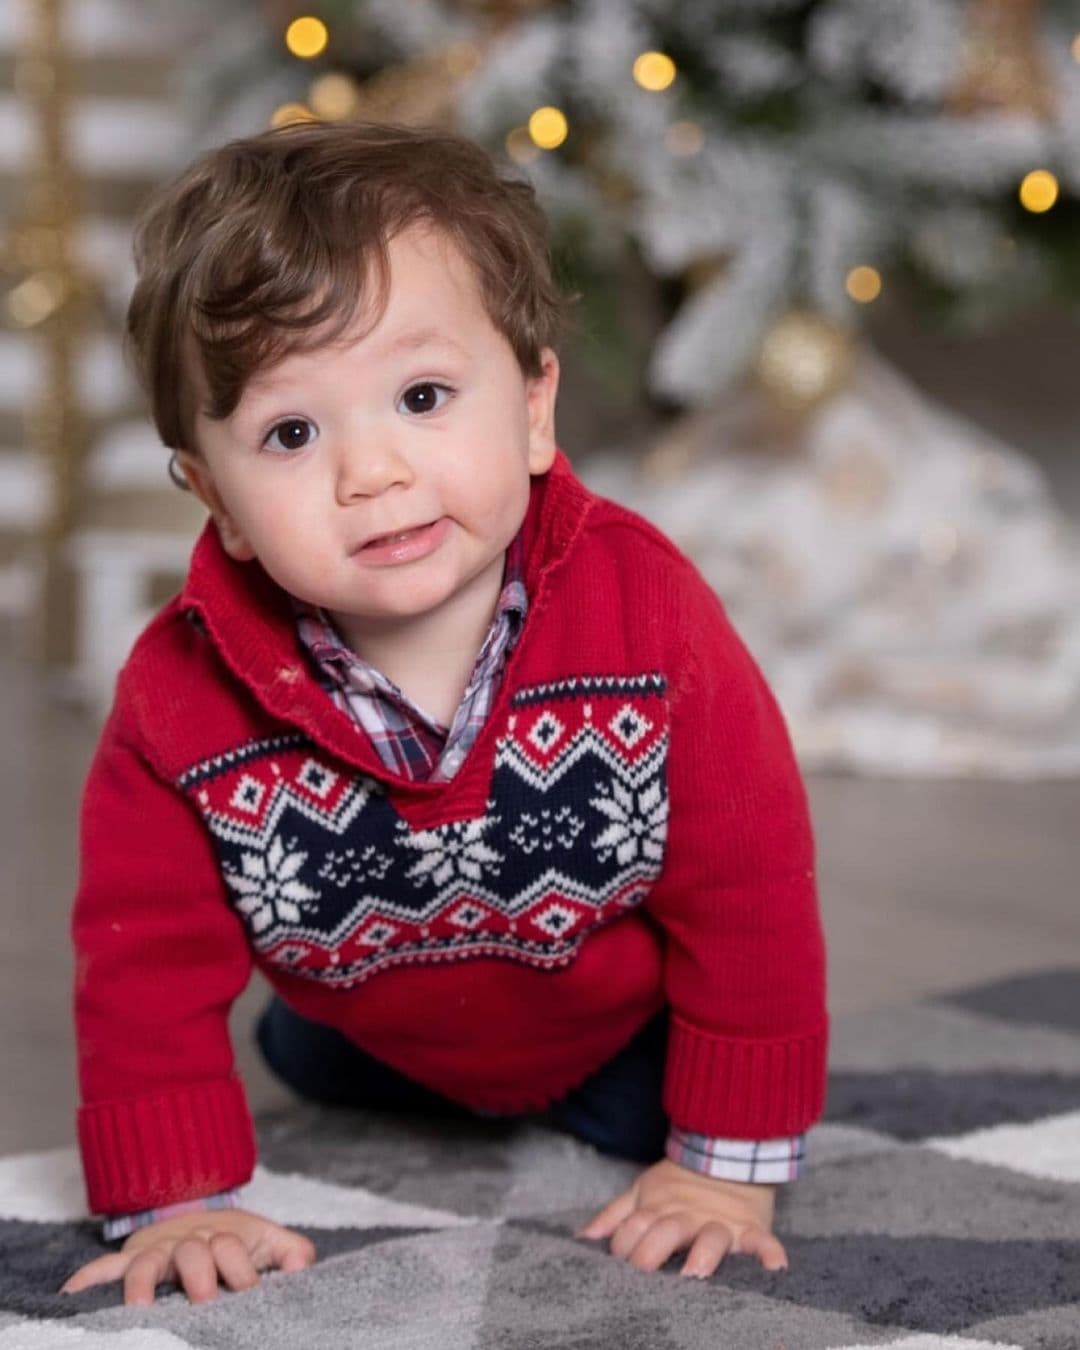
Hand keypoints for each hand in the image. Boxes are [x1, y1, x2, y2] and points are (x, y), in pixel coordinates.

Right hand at [60, 1208, 315, 1304]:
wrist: (201, 1214)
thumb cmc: (239, 1243)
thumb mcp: (269, 1243)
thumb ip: (294, 1254)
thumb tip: (303, 1273)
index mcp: (222, 1238)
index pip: (230, 1249)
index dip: (241, 1271)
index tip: (249, 1294)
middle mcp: (188, 1243)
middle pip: (191, 1254)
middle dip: (198, 1276)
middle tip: (206, 1303)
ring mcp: (157, 1252)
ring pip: (146, 1263)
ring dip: (141, 1284)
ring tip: (138, 1310)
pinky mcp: (131, 1260)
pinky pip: (105, 1266)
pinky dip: (88, 1278)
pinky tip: (71, 1295)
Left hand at [575, 1158, 785, 1277]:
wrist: (727, 1151)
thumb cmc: (678, 1184)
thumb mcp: (642, 1192)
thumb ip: (614, 1216)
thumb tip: (583, 1240)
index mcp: (659, 1209)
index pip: (634, 1227)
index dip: (623, 1245)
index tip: (617, 1264)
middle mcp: (688, 1217)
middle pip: (668, 1232)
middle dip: (654, 1251)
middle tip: (645, 1274)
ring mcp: (721, 1223)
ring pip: (713, 1237)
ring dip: (705, 1253)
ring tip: (696, 1273)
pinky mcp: (751, 1227)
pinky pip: (764, 1241)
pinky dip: (770, 1254)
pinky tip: (773, 1268)